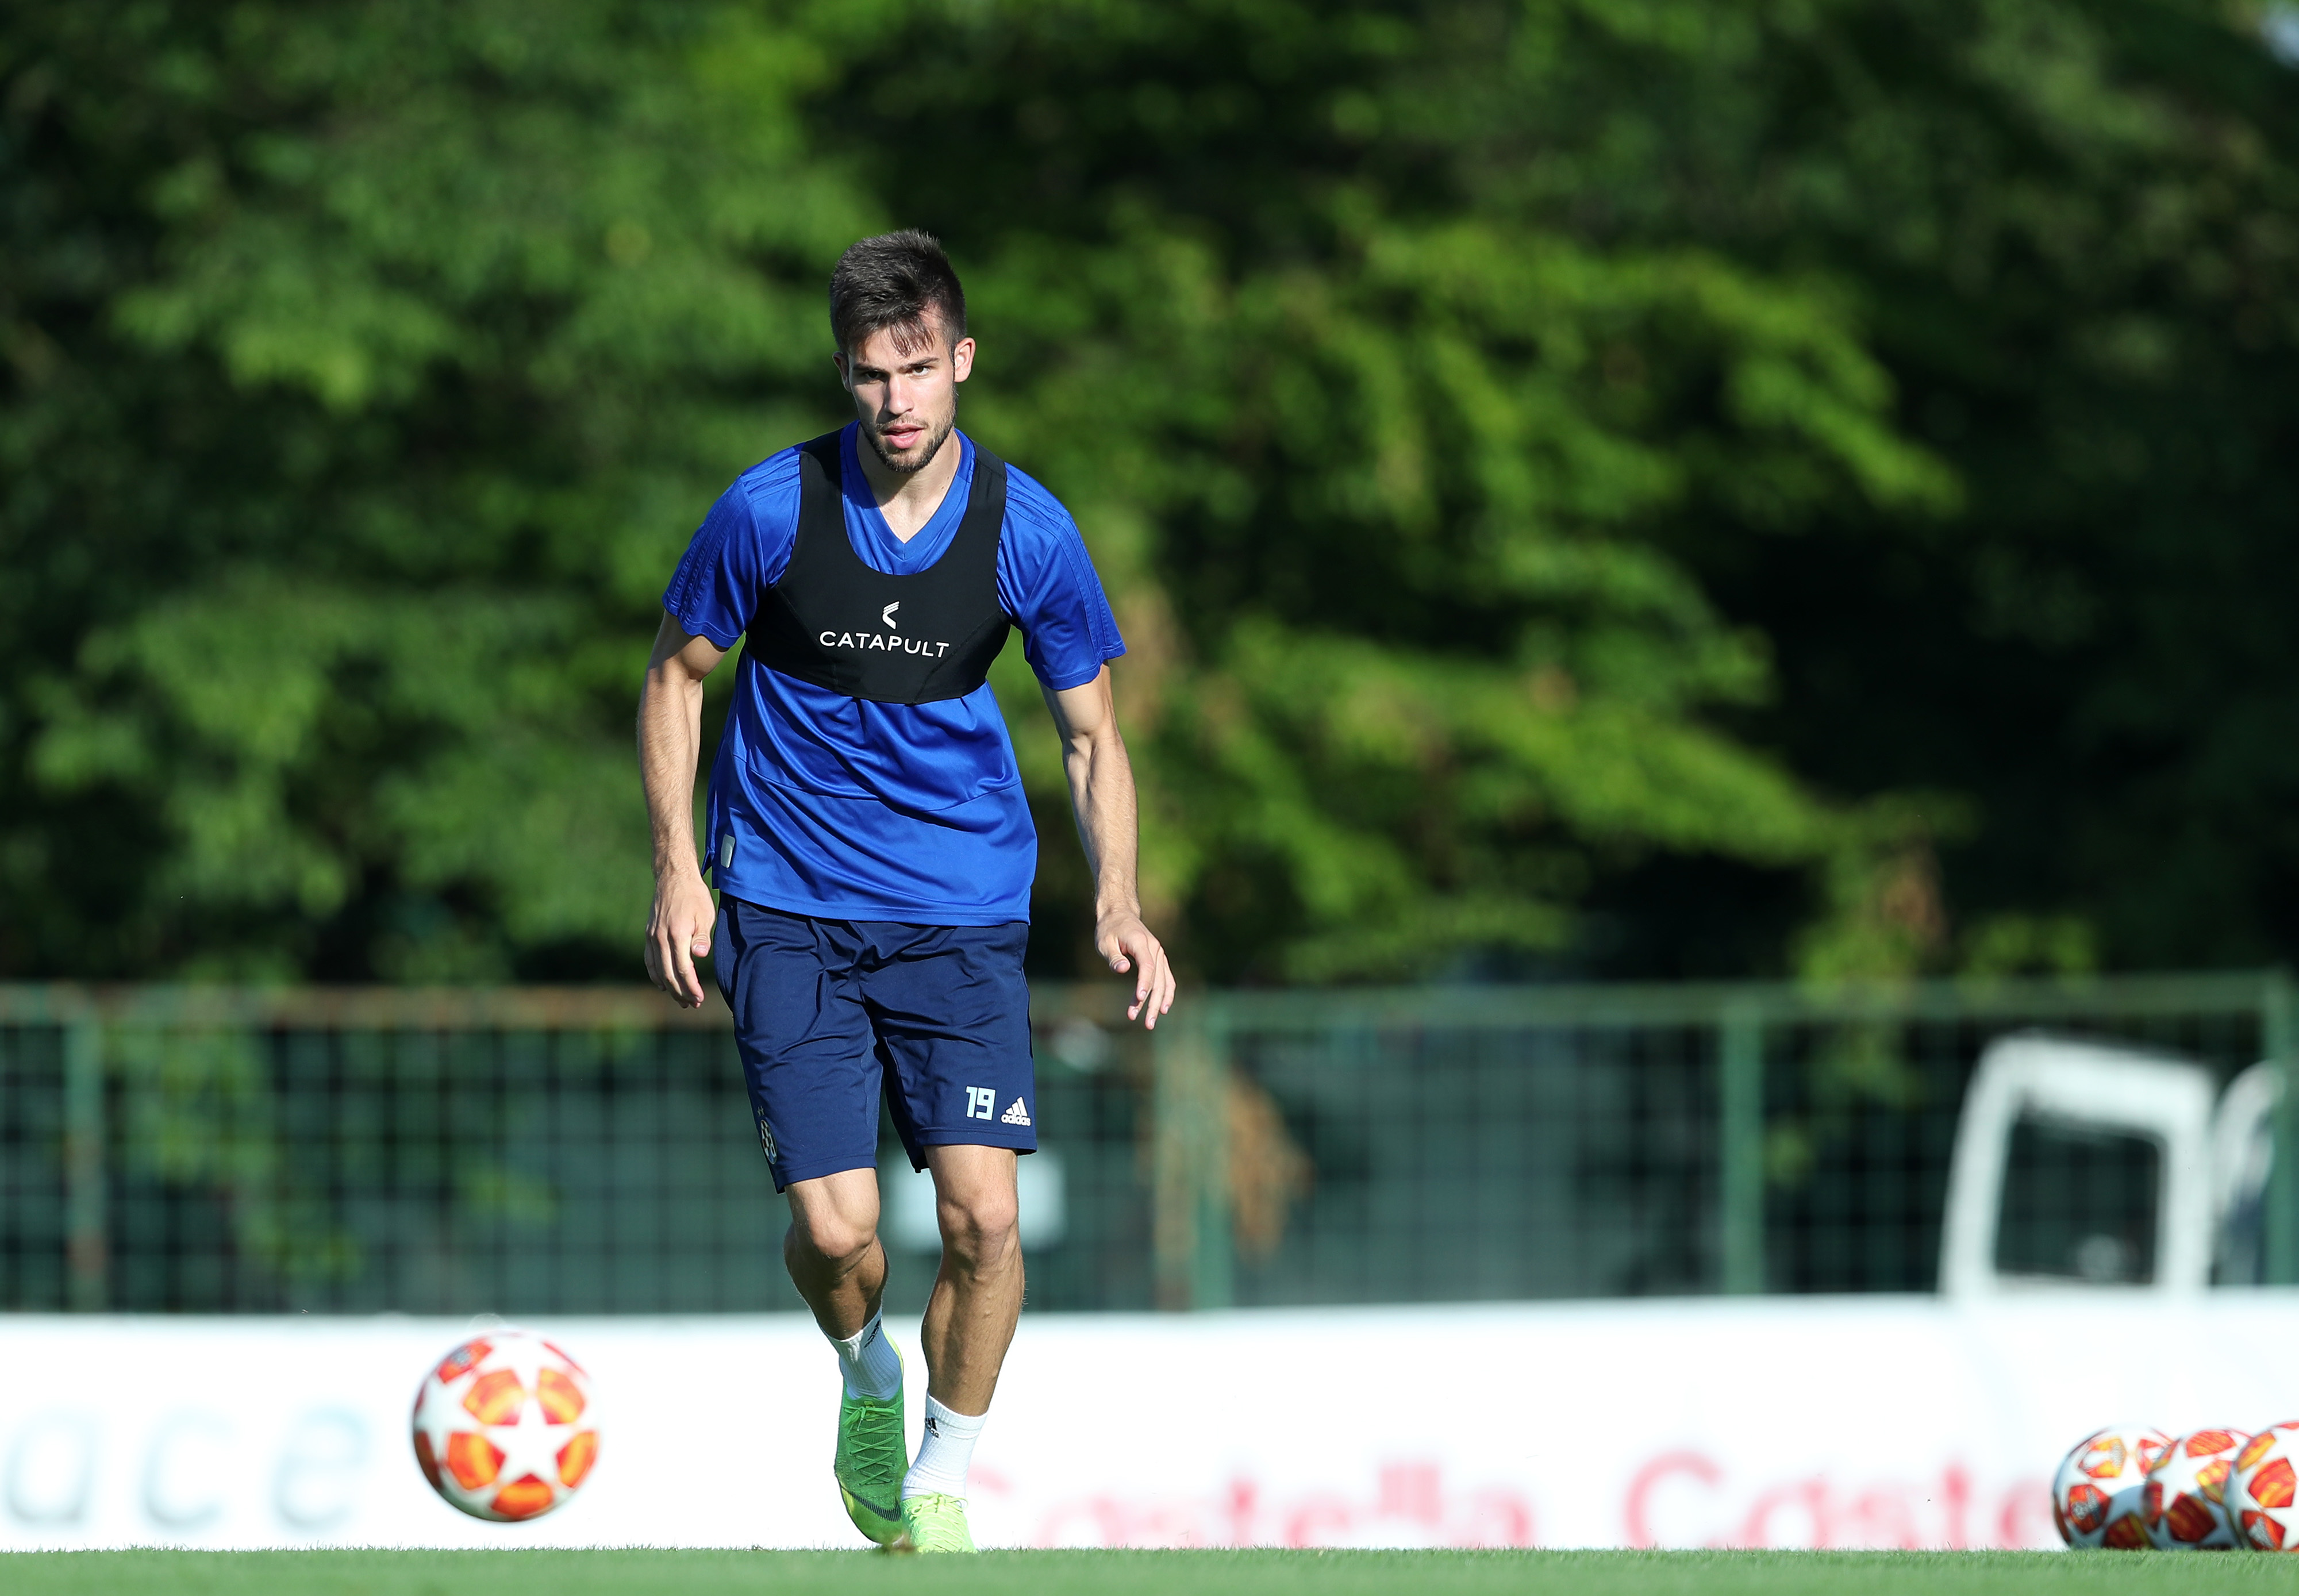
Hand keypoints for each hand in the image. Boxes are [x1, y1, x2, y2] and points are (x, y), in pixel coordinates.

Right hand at [644, 868, 716, 1008]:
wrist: (673, 877)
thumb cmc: (694, 895)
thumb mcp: (705, 914)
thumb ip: (702, 936)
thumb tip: (700, 956)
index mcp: (677, 934)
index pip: (683, 969)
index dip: (691, 987)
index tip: (700, 998)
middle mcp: (661, 938)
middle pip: (669, 975)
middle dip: (681, 993)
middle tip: (692, 1004)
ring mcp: (652, 937)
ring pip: (657, 970)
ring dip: (669, 988)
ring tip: (680, 1000)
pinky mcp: (649, 935)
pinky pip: (649, 961)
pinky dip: (655, 975)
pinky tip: (663, 985)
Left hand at [1096, 909, 1176, 1029]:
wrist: (1120, 914)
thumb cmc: (1108, 929)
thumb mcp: (1104, 942)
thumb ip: (1114, 957)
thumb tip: (1122, 969)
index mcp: (1141, 942)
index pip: (1147, 966)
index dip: (1145, 984)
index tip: (1139, 1000)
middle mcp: (1155, 948)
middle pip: (1158, 979)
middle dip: (1152, 1003)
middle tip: (1147, 1024)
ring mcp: (1159, 953)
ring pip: (1164, 981)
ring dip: (1159, 1002)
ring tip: (1151, 1022)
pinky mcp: (1159, 958)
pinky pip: (1167, 978)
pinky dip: (1167, 993)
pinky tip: (1163, 1008)